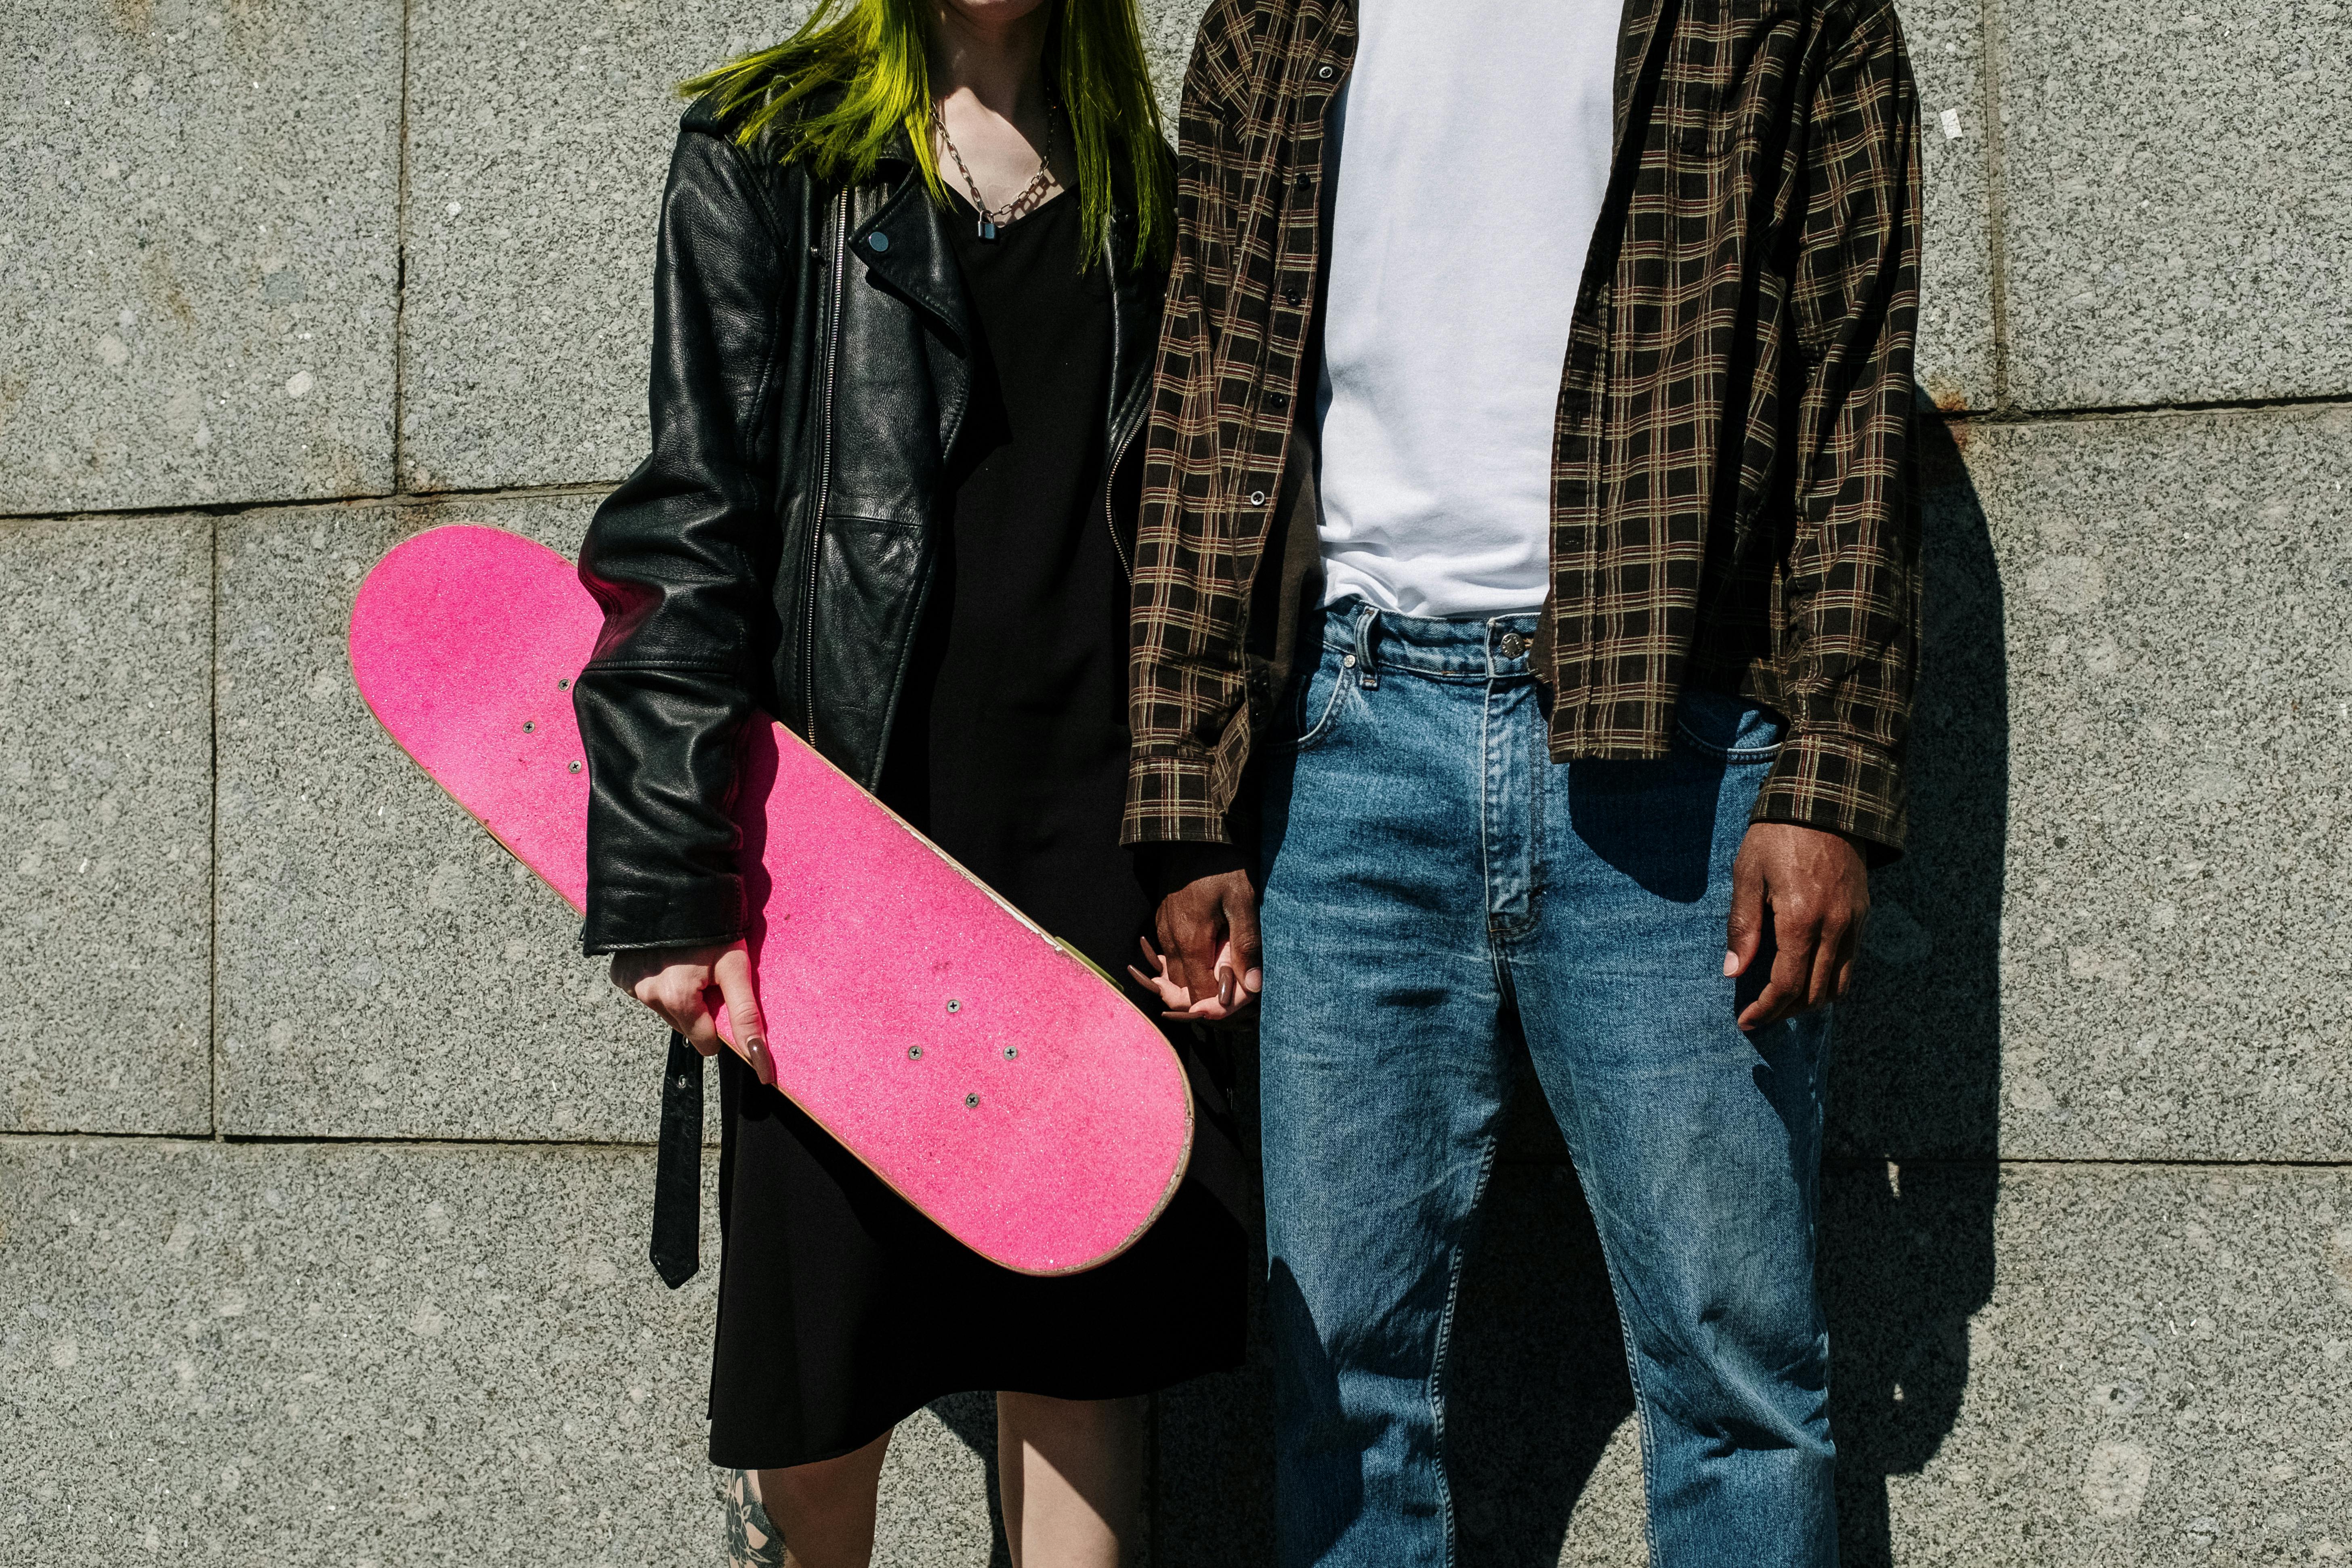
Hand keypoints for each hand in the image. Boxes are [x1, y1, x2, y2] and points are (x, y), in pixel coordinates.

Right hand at [611, 939, 771, 1083]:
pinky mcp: (619, 973)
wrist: (674, 883)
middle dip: (698, 1008)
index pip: (705, 1042)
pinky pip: (645, 990)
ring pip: (665, 1009)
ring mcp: (630, 985)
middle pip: (684, 1025)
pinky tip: (667, 959)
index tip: (723, 996)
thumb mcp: (736, 968)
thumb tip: (761, 1064)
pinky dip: (658, 980)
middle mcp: (648, 997)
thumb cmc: (712, 926)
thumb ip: (746, 1016)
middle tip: (706, 974)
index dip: (720, 1023)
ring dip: (678, 995)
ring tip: (687, 962)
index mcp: (676, 1000)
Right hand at [1146, 845, 1262, 1021]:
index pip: (1198, 995)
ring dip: (1198, 976)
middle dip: (1207, 993)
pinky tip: (1209, 947)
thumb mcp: (1243, 903)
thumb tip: (1253, 987)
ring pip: (1176, 970)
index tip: (1241, 998)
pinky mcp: (1163, 917)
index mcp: (1190, 943)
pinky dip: (1189, 958)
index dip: (1219, 1004)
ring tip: (1224, 967)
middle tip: (1236, 983)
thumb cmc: (1224, 865)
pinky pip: (1172, 951)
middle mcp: (1170, 941)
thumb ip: (1246, 946)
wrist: (1196, 830)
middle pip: (1184, 987)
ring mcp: (1163, 928)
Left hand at [1724, 823, 1869, 1031]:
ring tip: (1784, 1001)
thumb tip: (1733, 972)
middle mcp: (1836, 927)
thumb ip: (1743, 927)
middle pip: (1816, 993)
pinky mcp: (1864, 912)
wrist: (1824, 799)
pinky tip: (1807, 972)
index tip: (1746, 1021)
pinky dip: (1831, 978)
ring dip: (1813, 1000)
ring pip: (1841, 983)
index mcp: (1802, 920)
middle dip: (1787, 1011)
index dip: (1765, 1009)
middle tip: (1761, 1014)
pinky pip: (1852, 960)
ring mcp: (1855, 921)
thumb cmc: (1777, 834)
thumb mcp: (1747, 875)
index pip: (1787, 985)